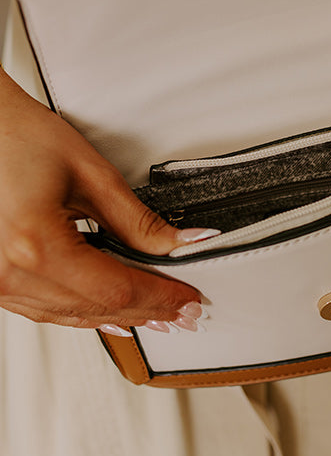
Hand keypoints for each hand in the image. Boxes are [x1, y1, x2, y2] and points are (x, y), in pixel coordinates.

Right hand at [0, 70, 216, 333]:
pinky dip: (83, 311)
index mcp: (35, 244)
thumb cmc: (16, 137)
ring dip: (117, 317)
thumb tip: (181, 243)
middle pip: (96, 308)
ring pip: (72, 317)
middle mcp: (9, 273)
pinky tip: (107, 312)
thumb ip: (138, 220)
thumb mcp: (89, 173)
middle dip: (147, 310)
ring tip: (155, 313)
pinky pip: (46, 310)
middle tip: (183, 310)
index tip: (187, 298)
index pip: (116, 290)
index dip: (160, 298)